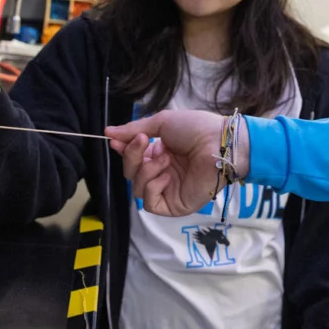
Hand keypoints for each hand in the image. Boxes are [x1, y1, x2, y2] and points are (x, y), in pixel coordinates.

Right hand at [105, 110, 234, 216]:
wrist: (220, 143)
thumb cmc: (197, 129)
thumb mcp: (162, 123)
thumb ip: (134, 129)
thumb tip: (107, 132)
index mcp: (160, 153)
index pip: (132, 158)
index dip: (123, 151)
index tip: (114, 140)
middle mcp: (163, 172)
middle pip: (131, 174)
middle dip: (133, 157)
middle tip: (144, 141)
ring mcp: (169, 190)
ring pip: (137, 189)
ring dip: (146, 171)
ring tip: (166, 158)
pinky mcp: (175, 205)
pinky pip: (150, 203)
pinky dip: (153, 187)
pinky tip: (166, 175)